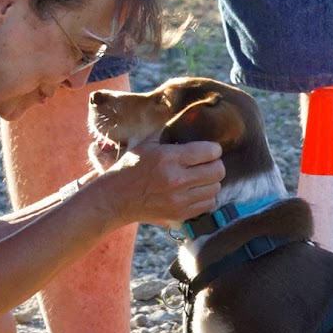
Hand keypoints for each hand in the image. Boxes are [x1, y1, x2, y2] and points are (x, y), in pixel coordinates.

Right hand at [98, 139, 223, 227]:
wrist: (115, 198)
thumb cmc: (131, 167)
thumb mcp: (147, 143)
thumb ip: (169, 130)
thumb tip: (191, 118)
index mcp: (168, 157)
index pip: (210, 151)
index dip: (214, 149)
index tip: (210, 150)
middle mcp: (176, 179)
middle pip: (217, 171)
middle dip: (215, 164)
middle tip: (207, 163)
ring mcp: (179, 200)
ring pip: (215, 188)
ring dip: (211, 181)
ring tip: (200, 178)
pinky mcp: (179, 214)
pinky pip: (208, 204)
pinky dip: (205, 196)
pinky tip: (195, 191)